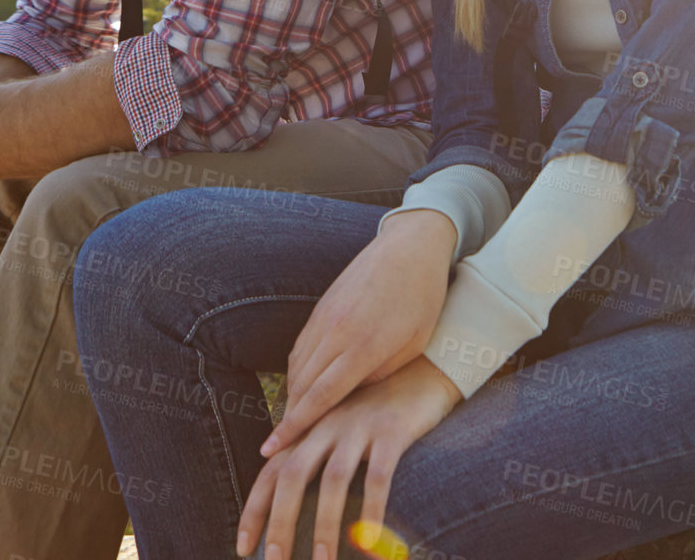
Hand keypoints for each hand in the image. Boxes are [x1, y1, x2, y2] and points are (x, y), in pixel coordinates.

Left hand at [238, 356, 462, 559]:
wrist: (425, 371)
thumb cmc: (379, 411)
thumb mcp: (341, 428)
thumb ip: (317, 456)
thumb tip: (291, 505)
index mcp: (311, 428)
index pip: (272, 473)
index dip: (254, 511)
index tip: (243, 549)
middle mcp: (328, 425)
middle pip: (292, 476)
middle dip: (281, 523)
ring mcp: (360, 426)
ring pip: (333, 479)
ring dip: (325, 524)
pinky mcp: (393, 431)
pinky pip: (378, 476)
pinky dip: (372, 511)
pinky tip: (370, 540)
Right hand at [262, 210, 455, 458]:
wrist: (410, 245)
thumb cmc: (423, 297)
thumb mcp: (414, 343)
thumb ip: (381, 373)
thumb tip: (353, 396)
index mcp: (363, 346)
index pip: (320, 397)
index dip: (294, 427)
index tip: (272, 449)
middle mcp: (336, 333)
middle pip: (301, 386)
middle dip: (287, 419)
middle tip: (276, 449)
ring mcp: (324, 318)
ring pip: (296, 367)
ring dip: (290, 397)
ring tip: (287, 423)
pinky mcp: (321, 307)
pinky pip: (300, 347)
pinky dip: (296, 371)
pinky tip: (300, 387)